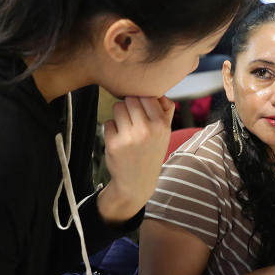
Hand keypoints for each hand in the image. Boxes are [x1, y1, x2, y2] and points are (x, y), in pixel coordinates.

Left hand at [97, 96, 174, 222]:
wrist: (137, 183)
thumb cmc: (151, 153)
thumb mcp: (166, 133)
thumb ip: (166, 110)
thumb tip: (159, 92)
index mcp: (162, 124)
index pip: (146, 95)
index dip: (142, 101)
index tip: (142, 112)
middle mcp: (147, 130)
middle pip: (130, 99)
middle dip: (129, 107)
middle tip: (133, 121)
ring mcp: (129, 137)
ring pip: (118, 107)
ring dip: (119, 116)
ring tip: (126, 130)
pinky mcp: (113, 143)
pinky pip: (108, 122)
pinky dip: (111, 129)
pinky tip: (119, 141)